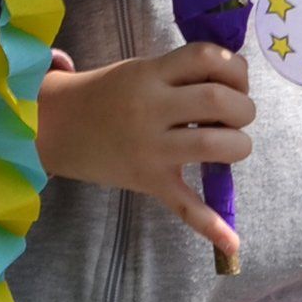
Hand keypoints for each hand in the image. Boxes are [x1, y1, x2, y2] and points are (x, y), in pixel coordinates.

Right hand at [37, 42, 252, 258]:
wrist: (58, 125)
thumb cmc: (106, 94)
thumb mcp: (140, 70)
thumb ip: (181, 75)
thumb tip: (233, 88)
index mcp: (150, 74)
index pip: (206, 57)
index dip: (234, 67)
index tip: (233, 80)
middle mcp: (151, 108)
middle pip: (218, 100)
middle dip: (244, 107)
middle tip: (237, 114)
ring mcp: (150, 147)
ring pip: (213, 144)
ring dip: (239, 144)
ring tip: (231, 143)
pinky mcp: (148, 180)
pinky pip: (184, 205)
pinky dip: (210, 225)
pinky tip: (232, 244)